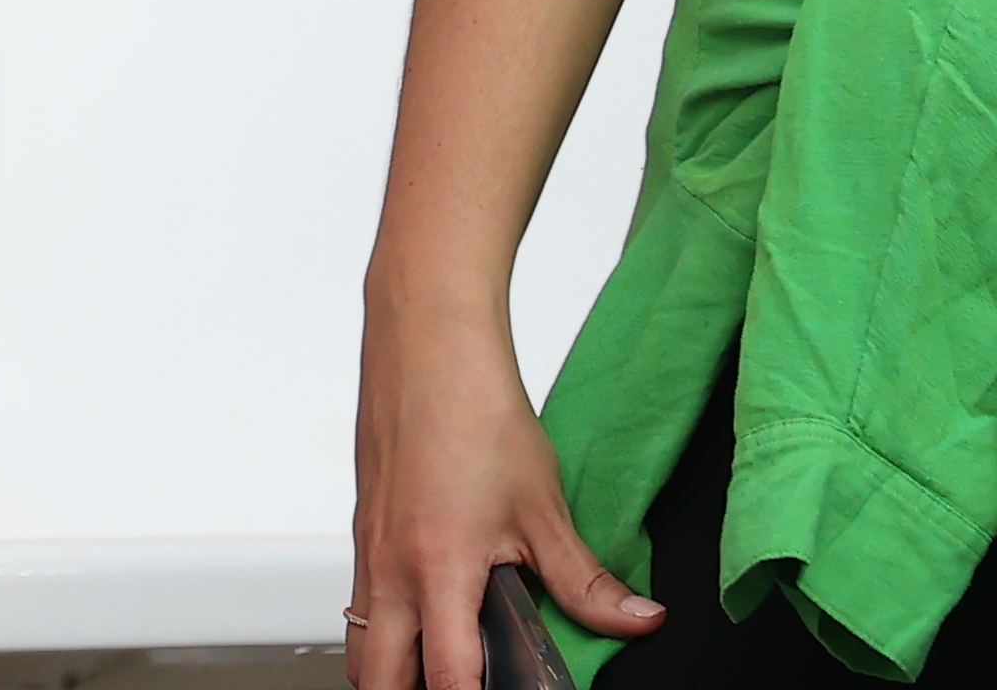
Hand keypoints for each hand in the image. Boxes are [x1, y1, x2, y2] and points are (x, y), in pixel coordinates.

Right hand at [348, 308, 659, 685]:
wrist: (427, 342)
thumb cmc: (473, 407)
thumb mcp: (544, 506)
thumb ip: (587, 580)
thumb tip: (636, 620)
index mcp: (436, 569)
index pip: (445, 679)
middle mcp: (388, 566)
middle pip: (374, 680)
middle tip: (460, 686)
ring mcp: (367, 547)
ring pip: (360, 642)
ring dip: (392, 666)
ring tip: (440, 664)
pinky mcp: (363, 526)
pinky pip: (361, 598)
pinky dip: (387, 623)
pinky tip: (431, 605)